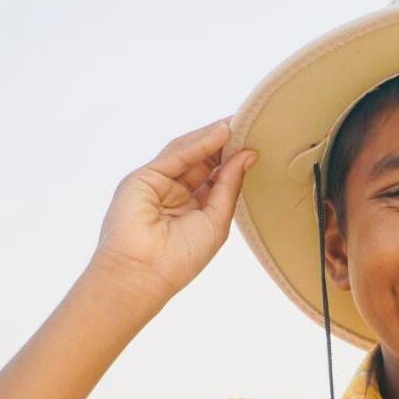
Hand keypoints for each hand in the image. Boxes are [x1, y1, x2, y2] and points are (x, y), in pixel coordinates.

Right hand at [89, 117, 256, 301]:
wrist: (142, 274)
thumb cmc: (179, 259)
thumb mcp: (216, 220)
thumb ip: (229, 186)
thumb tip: (247, 156)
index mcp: (194, 207)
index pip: (216, 175)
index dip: (235, 159)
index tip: (256, 143)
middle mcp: (175, 192)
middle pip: (203, 160)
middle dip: (225, 143)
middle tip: (251, 125)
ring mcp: (158, 183)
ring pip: (189, 152)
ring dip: (213, 138)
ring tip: (239, 124)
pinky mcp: (143, 177)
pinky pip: (176, 155)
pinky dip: (198, 144)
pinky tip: (220, 134)